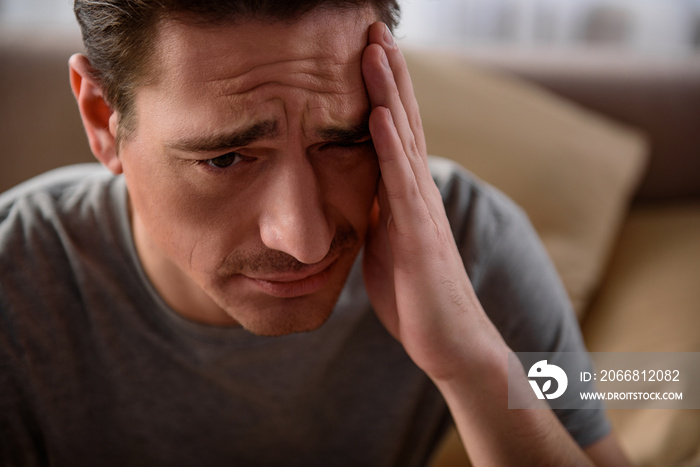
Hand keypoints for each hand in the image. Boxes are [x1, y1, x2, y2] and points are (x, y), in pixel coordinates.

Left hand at [361, 23, 502, 380]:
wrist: (447, 340)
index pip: (394, 132)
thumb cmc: (413, 293)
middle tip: (373, 30)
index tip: (365, 52)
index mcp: (406, 195)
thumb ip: (374, 212)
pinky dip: (391, 146)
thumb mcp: (385, 243)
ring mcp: (422, 210)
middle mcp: (418, 193)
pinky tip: (380, 114)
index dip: (381, 91)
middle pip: (404, 121)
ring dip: (390, 93)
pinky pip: (402, 184)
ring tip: (376, 50)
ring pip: (405, 140)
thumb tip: (352, 190)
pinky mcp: (420, 235)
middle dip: (387, 74)